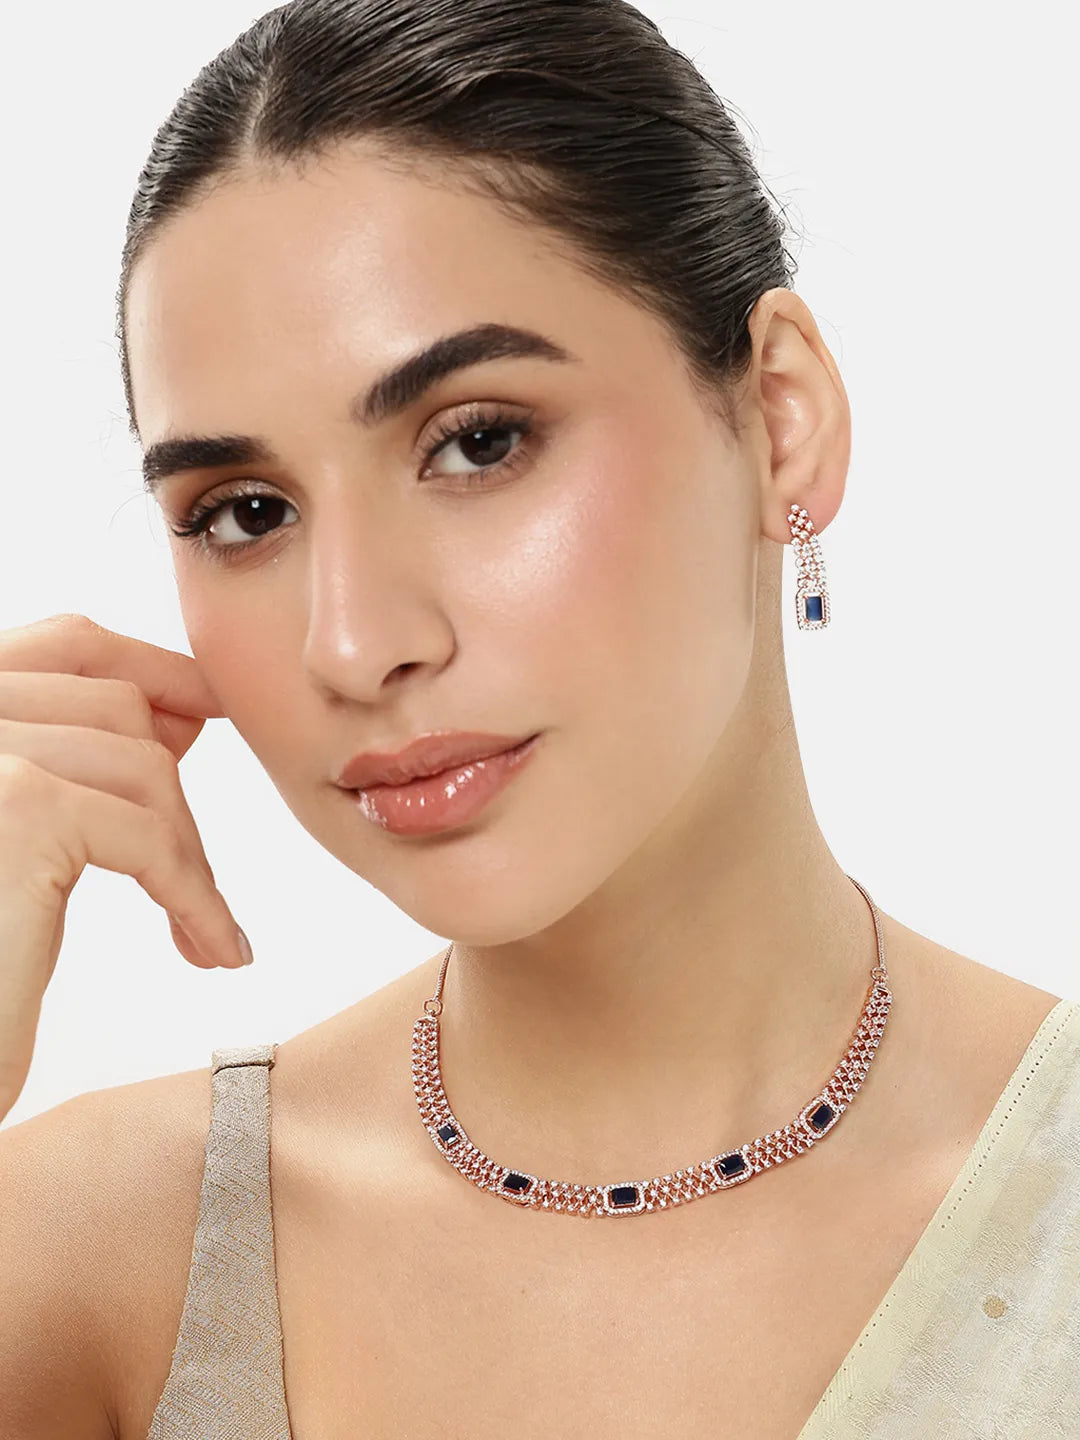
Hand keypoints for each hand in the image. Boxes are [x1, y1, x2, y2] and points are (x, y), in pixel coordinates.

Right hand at [0, 613, 250, 1120]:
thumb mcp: (24, 833)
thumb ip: (74, 761)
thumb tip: (180, 717)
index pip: (63, 644)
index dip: (152, 666)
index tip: (212, 709)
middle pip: (111, 701)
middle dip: (174, 783)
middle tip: (197, 870)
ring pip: (142, 765)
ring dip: (187, 852)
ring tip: (199, 928)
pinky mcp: (20, 808)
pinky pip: (150, 835)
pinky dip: (196, 895)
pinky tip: (213, 948)